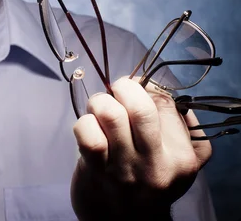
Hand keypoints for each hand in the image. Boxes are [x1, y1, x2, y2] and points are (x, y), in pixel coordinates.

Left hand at [71, 77, 211, 220]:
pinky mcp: (97, 171)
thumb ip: (177, 124)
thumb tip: (154, 87)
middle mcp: (156, 163)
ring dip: (100, 102)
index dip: (144, 86)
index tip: (133, 91)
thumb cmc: (147, 180)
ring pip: (110, 114)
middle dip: (123, 87)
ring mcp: (125, 168)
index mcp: (181, 157)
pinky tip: (88, 128)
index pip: (165, 103)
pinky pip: (88, 133)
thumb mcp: (177, 159)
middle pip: (140, 107)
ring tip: (99, 109)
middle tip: (116, 93)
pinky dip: (84, 122)